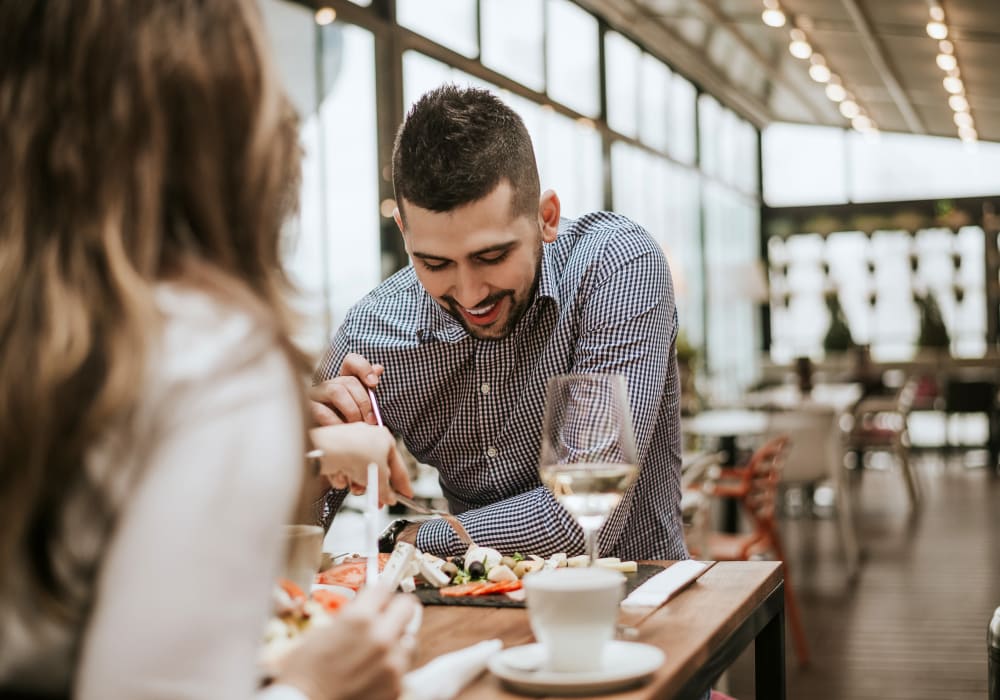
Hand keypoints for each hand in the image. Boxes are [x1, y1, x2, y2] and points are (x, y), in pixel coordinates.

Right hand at [276, 585, 418, 699]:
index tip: (376, 599)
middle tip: (387, 617)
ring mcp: (392, 663)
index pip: (384, 588)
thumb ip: (349, 617)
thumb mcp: (319, 632)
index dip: (377, 594)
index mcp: (359, 619)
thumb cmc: (302, 675)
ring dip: (397, 641)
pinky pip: (403, 667)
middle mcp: (381, 637)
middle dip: (396, 610)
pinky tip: (374, 671)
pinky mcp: (396, 685)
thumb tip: (365, 610)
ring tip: (379, 650)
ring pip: (410, 639)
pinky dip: (392, 666)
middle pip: (407, 606)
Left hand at [308, 423, 413, 505]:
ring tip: (356, 488)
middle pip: (377, 470)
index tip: (406, 496)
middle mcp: (369, 439)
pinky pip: (344, 471)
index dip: (403, 484)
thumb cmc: (357, 454)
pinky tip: (341, 477)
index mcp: (385, 439)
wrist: (328, 450)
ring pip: (360, 473)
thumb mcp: (380, 478)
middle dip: (376, 487)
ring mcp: (351, 444)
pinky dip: (343, 477)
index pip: (398, 466)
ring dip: (359, 484)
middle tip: (378, 501)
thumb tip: (390, 498)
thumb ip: (387, 491)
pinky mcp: (336, 451)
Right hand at [309, 354, 383, 425]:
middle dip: (363, 400)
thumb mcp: (362, 408)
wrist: (330, 443)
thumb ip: (369, 390)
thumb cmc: (347, 424)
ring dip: (352, 409)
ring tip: (357, 424)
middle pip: (348, 380)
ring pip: (336, 391)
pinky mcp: (308, 409)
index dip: (364, 367)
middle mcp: (329, 384)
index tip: (374, 383)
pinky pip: (322, 411)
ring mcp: (316, 395)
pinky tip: (343, 429)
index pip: (351, 361)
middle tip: (371, 419)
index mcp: (344, 381)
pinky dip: (336, 421)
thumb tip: (379, 368)